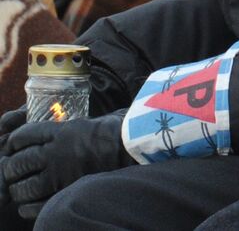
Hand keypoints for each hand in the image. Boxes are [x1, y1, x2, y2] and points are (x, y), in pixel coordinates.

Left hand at [3, 112, 132, 218]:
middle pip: (16, 163)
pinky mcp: (66, 194)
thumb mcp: (92, 121)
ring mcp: (60, 176)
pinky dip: (27, 207)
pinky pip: (34, 206)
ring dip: (19, 189)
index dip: (14, 142)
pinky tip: (30, 204)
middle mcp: (55, 153)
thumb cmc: (121, 132)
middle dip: (12, 169)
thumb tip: (60, 130)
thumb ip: (71, 128)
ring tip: (23, 189)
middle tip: (15, 171)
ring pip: (23, 188)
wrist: (137, 150)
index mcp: (61, 132)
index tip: (14, 146)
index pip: (22, 136)